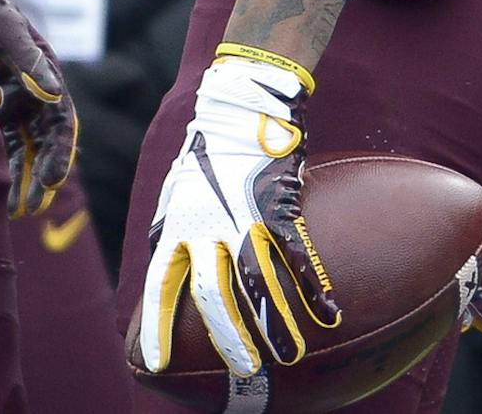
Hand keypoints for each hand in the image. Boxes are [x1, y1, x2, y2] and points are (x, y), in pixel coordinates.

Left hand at [0, 0, 74, 217]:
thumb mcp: (2, 23)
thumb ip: (27, 56)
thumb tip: (55, 95)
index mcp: (41, 66)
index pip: (60, 119)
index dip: (58, 152)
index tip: (50, 182)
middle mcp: (28, 82)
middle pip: (39, 138)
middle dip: (37, 172)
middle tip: (28, 207)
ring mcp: (4, 88)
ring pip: (16, 140)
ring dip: (15, 171)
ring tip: (9, 207)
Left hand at [139, 48, 339, 380]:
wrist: (238, 109)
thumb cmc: (206, 155)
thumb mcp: (176, 193)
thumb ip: (172, 231)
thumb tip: (164, 267)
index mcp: (179, 227)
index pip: (160, 286)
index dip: (157, 326)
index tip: (154, 364)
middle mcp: (207, 227)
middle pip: (212, 293)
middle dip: (227, 336)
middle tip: (242, 370)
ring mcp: (242, 218)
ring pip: (257, 280)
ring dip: (274, 321)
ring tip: (289, 357)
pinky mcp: (276, 206)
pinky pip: (296, 254)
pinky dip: (312, 285)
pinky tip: (327, 314)